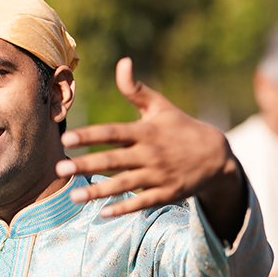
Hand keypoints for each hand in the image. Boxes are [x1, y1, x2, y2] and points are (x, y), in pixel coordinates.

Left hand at [58, 59, 244, 234]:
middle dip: (86, 164)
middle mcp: (150, 153)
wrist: (218, 156)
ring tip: (74, 196)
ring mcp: (158, 175)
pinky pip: (142, 202)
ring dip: (98, 191)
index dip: (89, 135)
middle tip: (59, 168)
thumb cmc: (181, 128)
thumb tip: (122, 63)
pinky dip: (123, 208)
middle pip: (113, 160)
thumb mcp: (161, 107)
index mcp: (146, 131)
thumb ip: (136, 90)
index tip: (66, 138)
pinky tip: (103, 213)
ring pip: (124, 184)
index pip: (113, 132)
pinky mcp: (166, 193)